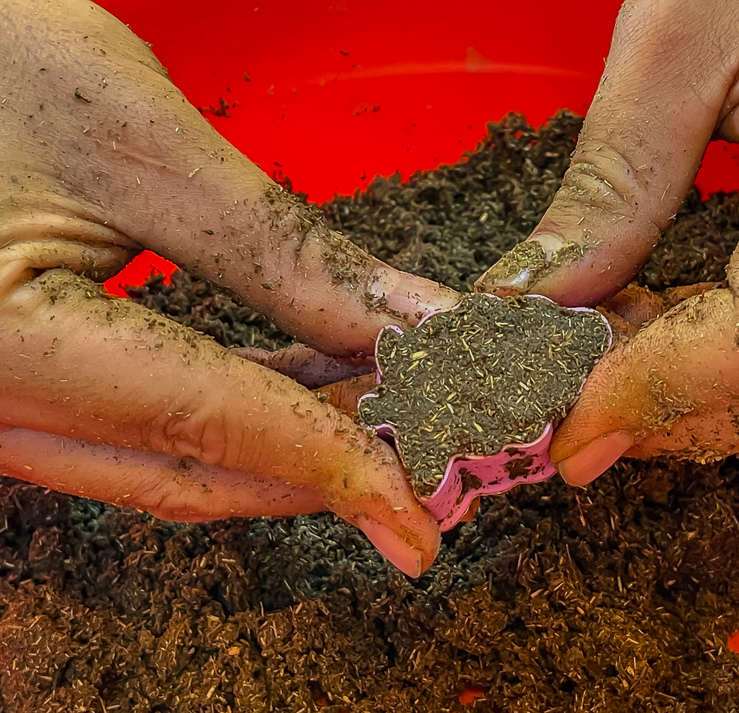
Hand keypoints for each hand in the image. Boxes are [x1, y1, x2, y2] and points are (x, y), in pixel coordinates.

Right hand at [0, 0, 458, 575]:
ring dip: (284, 444)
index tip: (418, 512)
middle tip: (423, 454)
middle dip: (319, 467)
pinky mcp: (18, 379)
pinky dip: (231, 415)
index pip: (206, 424)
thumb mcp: (147, 149)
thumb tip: (414, 325)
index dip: (331, 464)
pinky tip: (305, 387)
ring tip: (385, 410)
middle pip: (187, 471)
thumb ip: (286, 254)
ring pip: (164, 458)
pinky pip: (137, 423)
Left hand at [476, 0, 738, 484]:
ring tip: (602, 350)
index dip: (651, 395)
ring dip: (693, 394)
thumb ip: (613, 185)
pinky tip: (662, 325)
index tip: (563, 423)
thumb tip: (537, 305)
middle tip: (566, 394)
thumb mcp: (679, 38)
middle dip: (664, 411)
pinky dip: (730, 360)